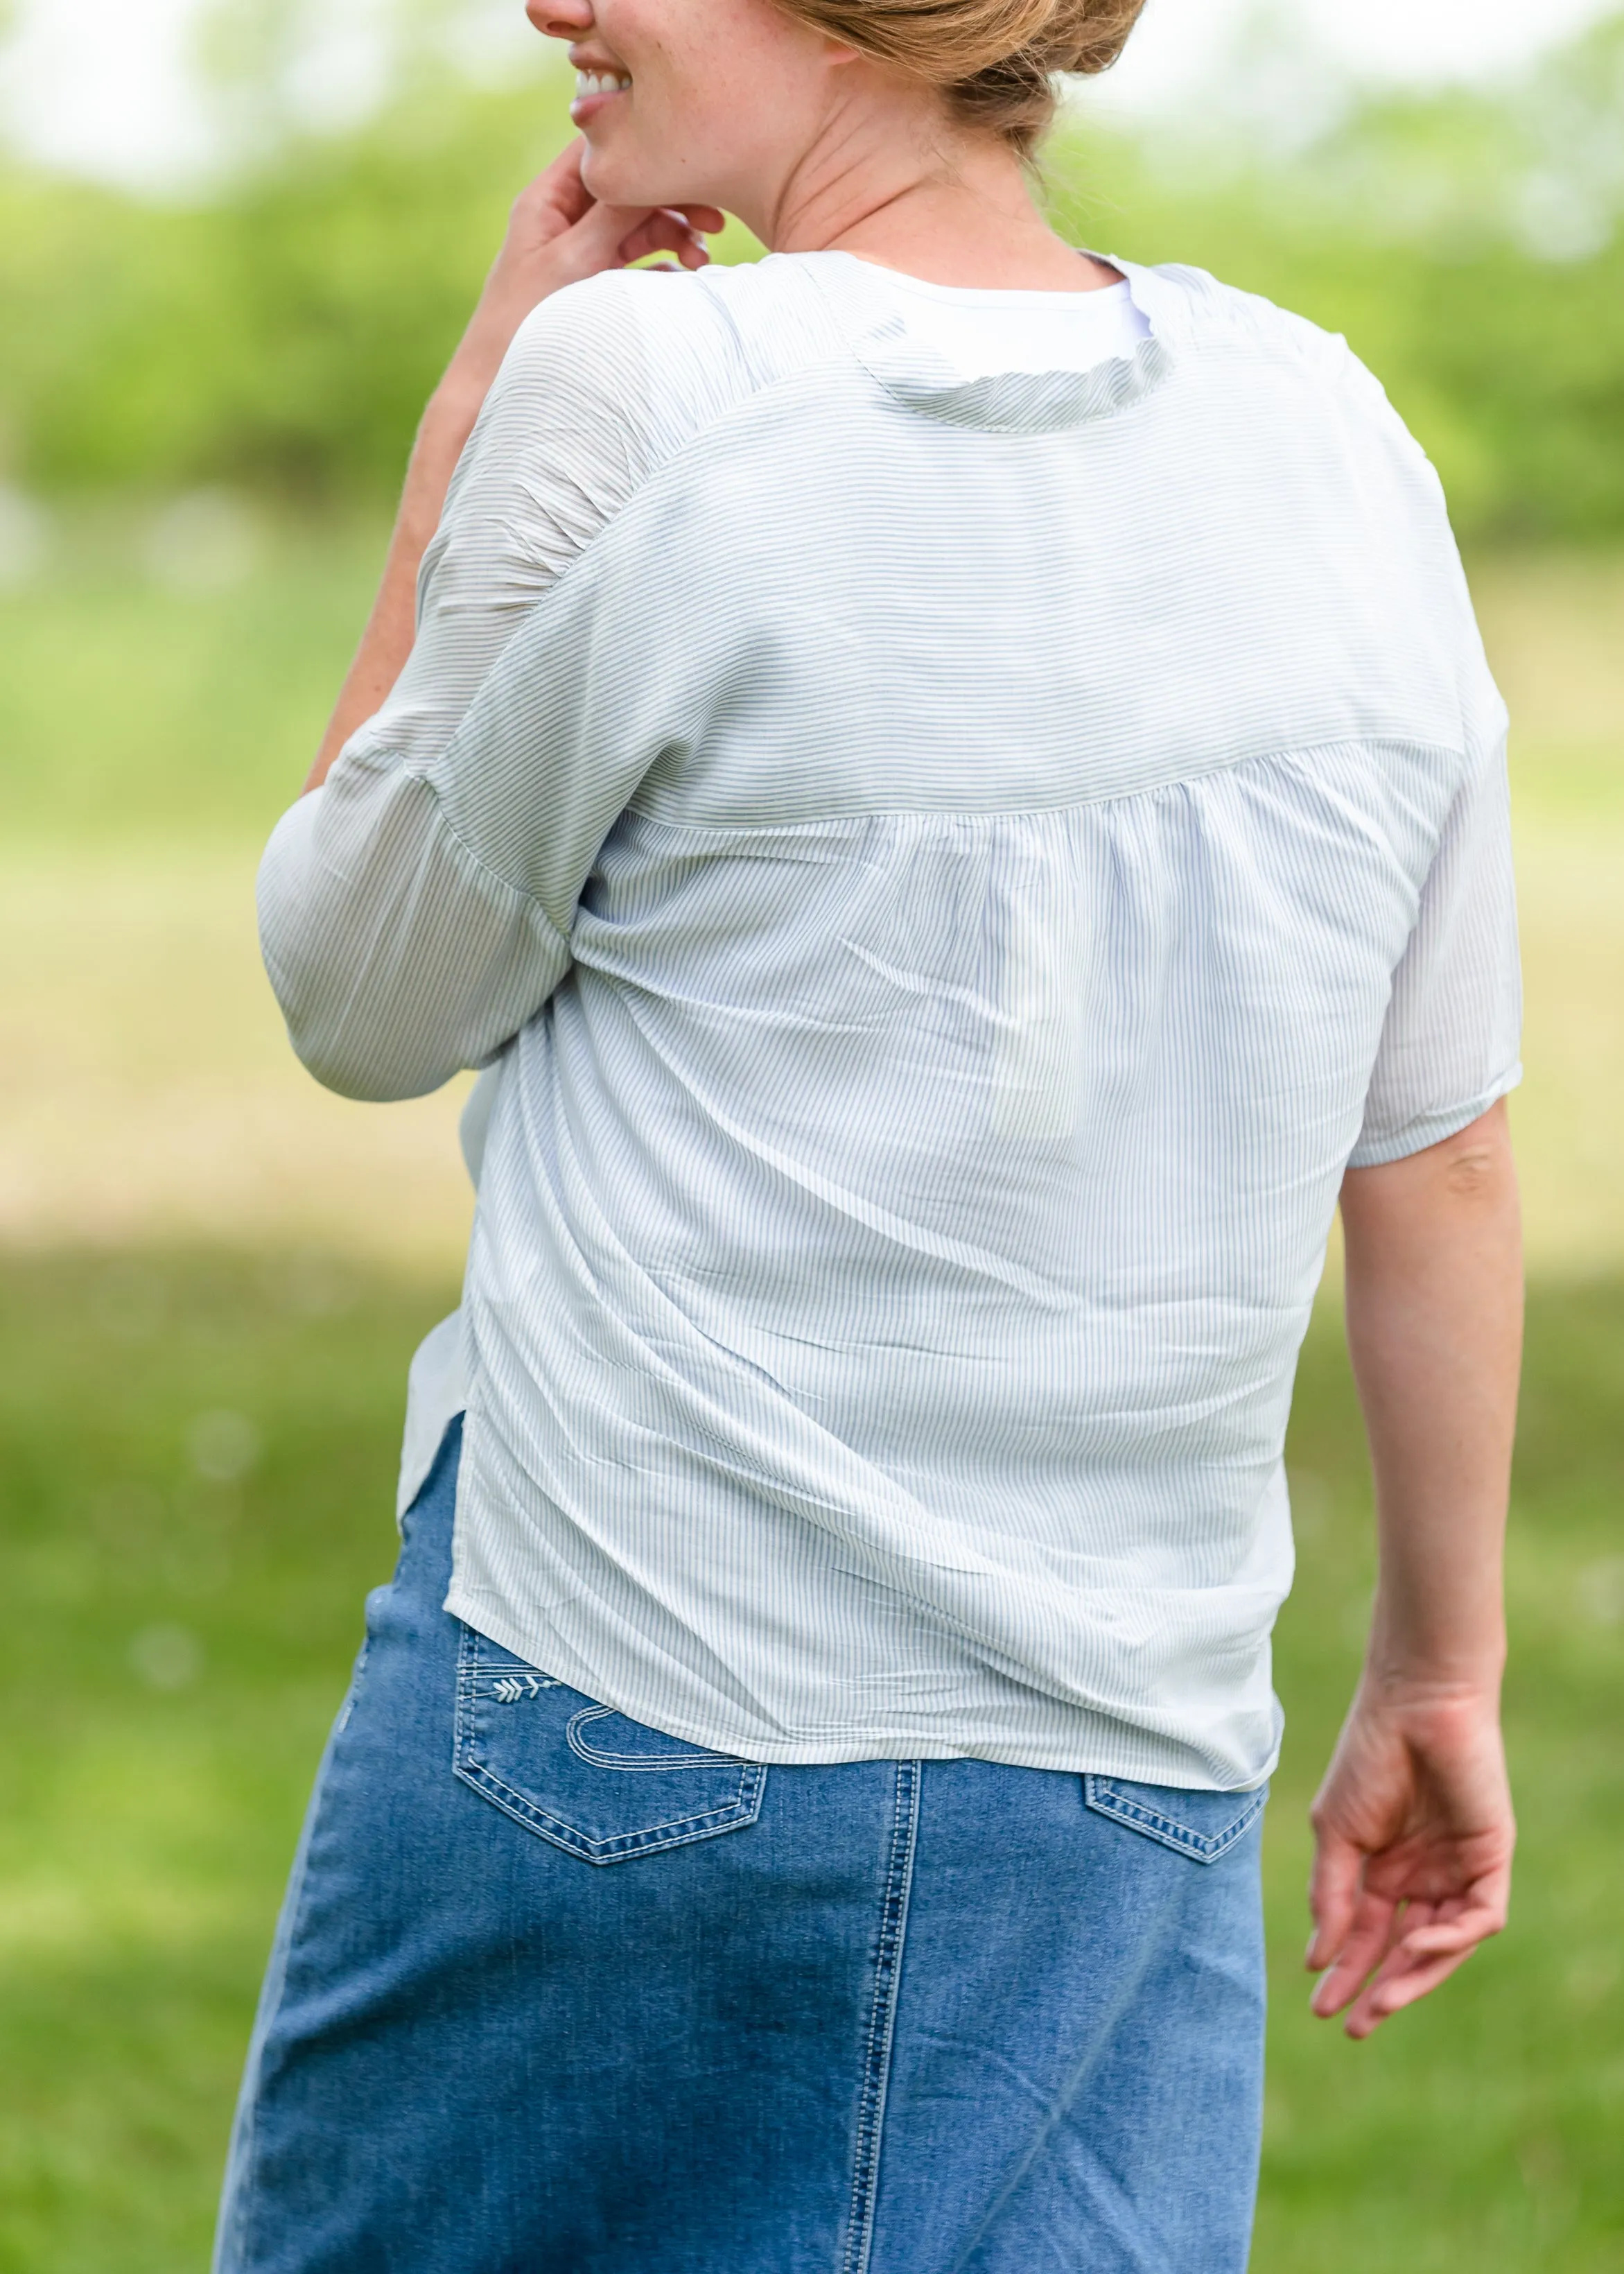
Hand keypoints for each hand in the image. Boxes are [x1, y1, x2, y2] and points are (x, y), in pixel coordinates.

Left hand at [443, 138, 724, 412]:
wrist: (496, 386)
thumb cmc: (522, 323)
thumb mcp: (572, 261)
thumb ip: (613, 216)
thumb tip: (656, 170)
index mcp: (547, 199)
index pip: (600, 150)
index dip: (644, 150)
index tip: (688, 165)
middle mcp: (563, 218)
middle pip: (629, 189)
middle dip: (672, 202)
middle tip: (714, 222)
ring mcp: (581, 250)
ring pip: (638, 226)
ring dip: (675, 238)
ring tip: (701, 262)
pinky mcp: (593, 283)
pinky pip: (638, 263)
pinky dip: (664, 268)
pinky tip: (685, 282)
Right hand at [1306, 1683, 1513, 2038]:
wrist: (1415, 1706)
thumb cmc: (1366, 1758)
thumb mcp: (1336, 1832)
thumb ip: (1331, 1894)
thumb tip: (1319, 1957)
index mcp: (1383, 1868)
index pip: (1366, 1934)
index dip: (1345, 1972)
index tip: (1320, 2008)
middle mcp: (1422, 1877)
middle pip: (1404, 1949)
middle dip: (1381, 1989)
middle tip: (1355, 2025)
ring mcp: (1458, 1871)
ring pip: (1444, 1945)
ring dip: (1414, 1976)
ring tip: (1381, 2004)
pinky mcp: (1491, 1861)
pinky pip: (1479, 1918)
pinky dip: (1450, 1939)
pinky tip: (1415, 1943)